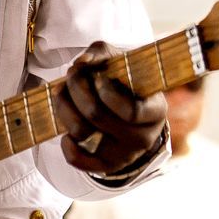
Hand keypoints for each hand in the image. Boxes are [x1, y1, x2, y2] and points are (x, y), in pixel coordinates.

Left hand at [53, 42, 169, 177]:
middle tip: (71, 74)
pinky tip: (66, 132)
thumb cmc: (124, 81)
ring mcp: (125, 155)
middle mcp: (144, 137)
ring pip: (83, 134)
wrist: (129, 109)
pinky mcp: (106, 166)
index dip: (108, 93)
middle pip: (98, 116)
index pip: (131, 111)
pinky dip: (67, 145)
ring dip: (65, 109)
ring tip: (62, 93)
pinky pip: (79, 161)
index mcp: (156, 111)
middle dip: (77, 89)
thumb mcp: (120, 61)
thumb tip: (82, 63)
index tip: (98, 77)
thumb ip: (102, 53)